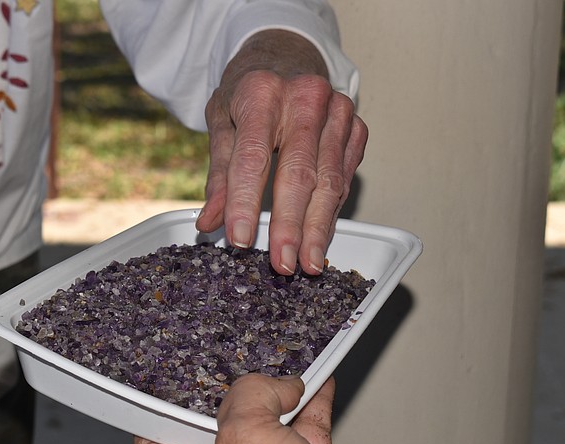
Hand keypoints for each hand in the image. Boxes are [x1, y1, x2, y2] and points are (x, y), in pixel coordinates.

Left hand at [196, 30, 367, 275]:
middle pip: (299, 174)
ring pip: (329, 182)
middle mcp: (305, 98)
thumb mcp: (221, 123)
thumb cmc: (248, 95)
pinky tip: (320, 239)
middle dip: (290, 225)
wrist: (287, 58)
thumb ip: (218, 174)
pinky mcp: (356, 128)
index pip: (252, 157)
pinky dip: (331, 213)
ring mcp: (337, 112)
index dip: (245, 202)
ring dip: (317, 229)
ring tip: (307, 263)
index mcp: (261, 92)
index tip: (241, 240)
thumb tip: (208, 222)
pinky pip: (344, 179)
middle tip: (283, 264)